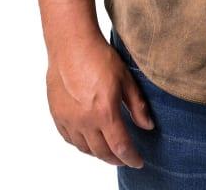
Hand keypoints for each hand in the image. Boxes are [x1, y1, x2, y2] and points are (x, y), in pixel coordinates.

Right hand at [45, 31, 153, 167]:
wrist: (71, 45)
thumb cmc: (99, 56)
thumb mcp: (126, 78)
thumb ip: (137, 105)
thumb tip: (148, 125)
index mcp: (104, 112)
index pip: (120, 146)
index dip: (131, 158)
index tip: (138, 162)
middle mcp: (85, 120)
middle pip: (102, 152)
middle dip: (116, 158)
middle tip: (125, 157)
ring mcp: (69, 119)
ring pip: (85, 148)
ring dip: (99, 153)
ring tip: (109, 150)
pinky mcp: (57, 115)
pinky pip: (70, 139)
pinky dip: (81, 145)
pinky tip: (89, 140)